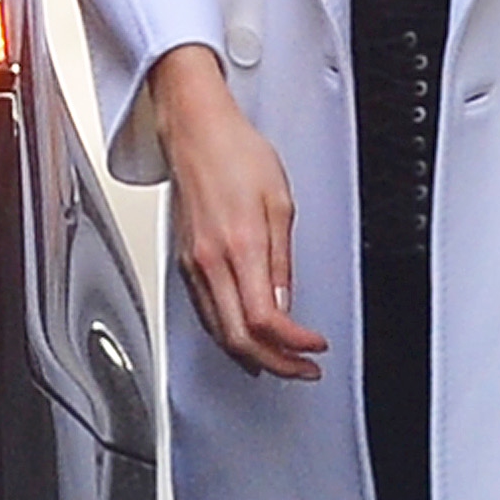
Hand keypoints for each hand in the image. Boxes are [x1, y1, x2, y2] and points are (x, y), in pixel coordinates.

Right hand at [148, 44, 327, 380]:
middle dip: (274, 363)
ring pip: (219, 331)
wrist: (195, 130)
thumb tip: (286, 301)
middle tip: (302, 368)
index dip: (292, 343)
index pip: (265, 318)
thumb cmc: (236, 153)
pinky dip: (228, 336)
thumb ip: (282, 259)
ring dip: (251, 356)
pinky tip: (245, 340)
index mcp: (239, 245)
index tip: (314, 347)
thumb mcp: (280, 201)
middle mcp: (210, 261)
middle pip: (239, 337)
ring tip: (280, 363)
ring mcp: (193, 264)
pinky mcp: (185, 262)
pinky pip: (206, 313)